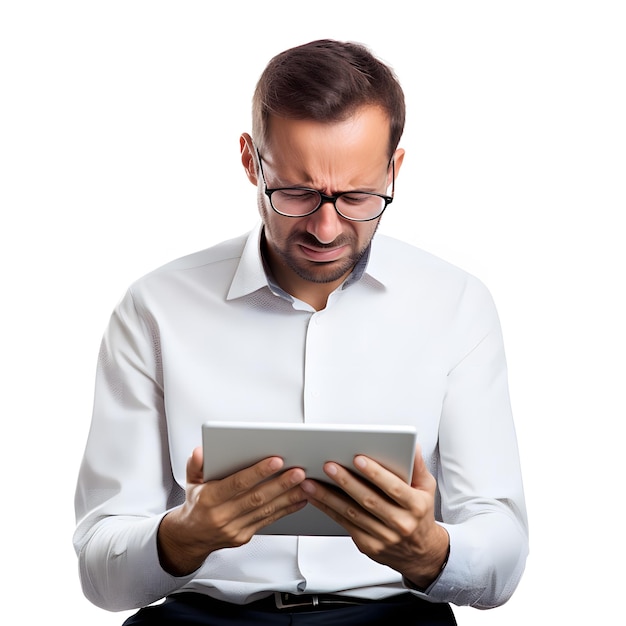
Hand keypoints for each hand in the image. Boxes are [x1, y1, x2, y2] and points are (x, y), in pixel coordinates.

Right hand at [158, 447, 306, 575]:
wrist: (190, 537)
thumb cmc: (195, 504)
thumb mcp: (190, 481)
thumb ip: (196, 464)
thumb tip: (201, 451)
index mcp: (209, 499)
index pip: (237, 484)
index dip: (257, 472)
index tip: (276, 461)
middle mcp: (222, 515)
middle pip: (256, 498)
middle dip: (280, 484)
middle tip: (298, 471)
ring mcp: (235, 528)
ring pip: (266, 510)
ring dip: (288, 497)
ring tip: (305, 484)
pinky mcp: (244, 536)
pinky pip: (268, 521)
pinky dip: (286, 510)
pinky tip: (299, 500)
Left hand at [300, 445, 448, 588]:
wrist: (420, 553)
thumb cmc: (421, 515)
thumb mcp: (426, 488)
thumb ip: (418, 466)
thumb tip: (412, 446)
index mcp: (415, 506)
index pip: (393, 487)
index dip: (375, 473)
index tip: (358, 459)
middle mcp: (400, 523)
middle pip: (368, 500)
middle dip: (346, 481)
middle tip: (329, 466)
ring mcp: (383, 537)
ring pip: (352, 514)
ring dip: (329, 497)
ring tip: (312, 483)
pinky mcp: (369, 545)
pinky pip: (346, 525)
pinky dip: (328, 510)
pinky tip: (317, 498)